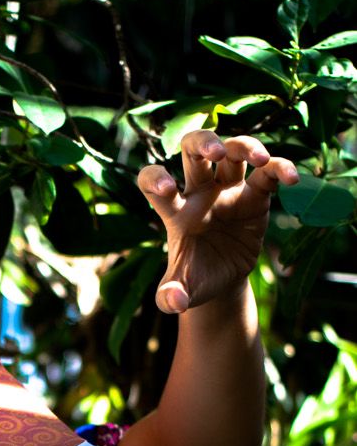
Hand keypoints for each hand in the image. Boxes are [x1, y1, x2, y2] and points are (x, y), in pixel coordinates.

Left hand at [137, 131, 298, 312]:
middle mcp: (198, 192)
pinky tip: (292, 179)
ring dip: (245, 146)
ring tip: (261, 159)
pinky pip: (267, 174)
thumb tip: (173, 304)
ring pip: (233, 151)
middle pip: (193, 149)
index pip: (153, 183)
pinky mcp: (254, 196)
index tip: (166, 188)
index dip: (154, 179)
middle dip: (204, 142)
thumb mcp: (182, 290)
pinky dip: (280, 169)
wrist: (222, 280)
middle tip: (217, 152)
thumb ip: (171, 296)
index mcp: (175, 211)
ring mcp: (227, 190)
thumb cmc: (195, 280)